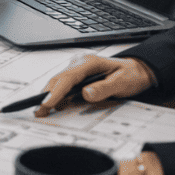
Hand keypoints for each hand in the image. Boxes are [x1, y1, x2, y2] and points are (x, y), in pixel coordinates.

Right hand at [34, 55, 155, 116]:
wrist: (136, 71)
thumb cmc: (130, 75)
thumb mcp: (122, 82)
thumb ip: (104, 88)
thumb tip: (86, 93)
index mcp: (89, 62)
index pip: (68, 78)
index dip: (55, 92)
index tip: (46, 104)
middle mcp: (80, 63)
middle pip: (58, 80)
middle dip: (46, 96)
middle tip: (38, 112)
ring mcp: (77, 69)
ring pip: (58, 83)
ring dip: (49, 96)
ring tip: (42, 111)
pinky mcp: (77, 76)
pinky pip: (63, 86)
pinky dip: (56, 96)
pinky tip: (53, 106)